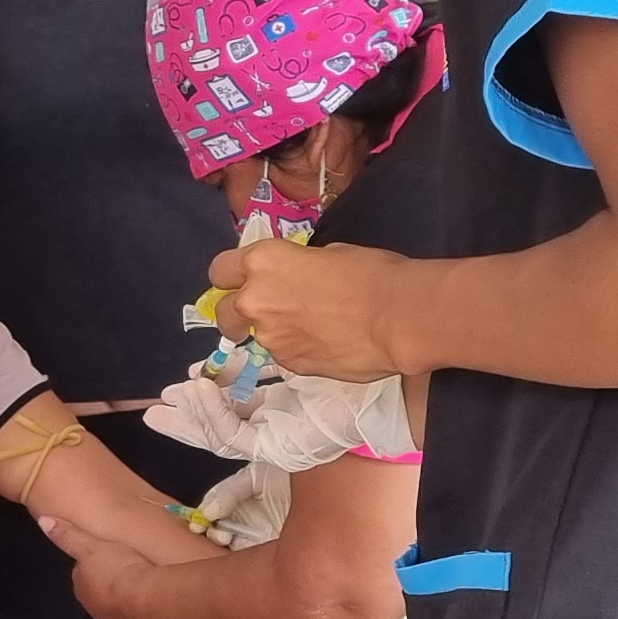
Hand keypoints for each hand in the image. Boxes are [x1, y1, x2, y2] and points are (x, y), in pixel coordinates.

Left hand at [28, 508, 165, 618]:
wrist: (148, 599)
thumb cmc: (117, 569)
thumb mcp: (91, 545)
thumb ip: (68, 535)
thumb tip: (43, 521)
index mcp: (82, 589)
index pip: (81, 575)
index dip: (92, 563)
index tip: (104, 554)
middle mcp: (95, 609)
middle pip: (98, 591)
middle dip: (107, 581)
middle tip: (122, 564)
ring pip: (116, 603)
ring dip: (123, 594)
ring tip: (138, 578)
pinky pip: (135, 613)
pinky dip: (139, 604)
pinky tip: (149, 594)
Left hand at [206, 240, 410, 383]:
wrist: (397, 316)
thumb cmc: (371, 272)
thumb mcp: (326, 254)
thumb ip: (294, 267)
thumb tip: (291, 280)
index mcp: (262, 261)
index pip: (220, 270)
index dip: (231, 277)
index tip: (242, 282)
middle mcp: (255, 300)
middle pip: (223, 312)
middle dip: (237, 313)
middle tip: (263, 313)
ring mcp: (269, 337)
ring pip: (255, 337)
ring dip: (272, 332)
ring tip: (310, 329)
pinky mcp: (289, 364)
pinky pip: (282, 356)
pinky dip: (296, 350)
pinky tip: (325, 344)